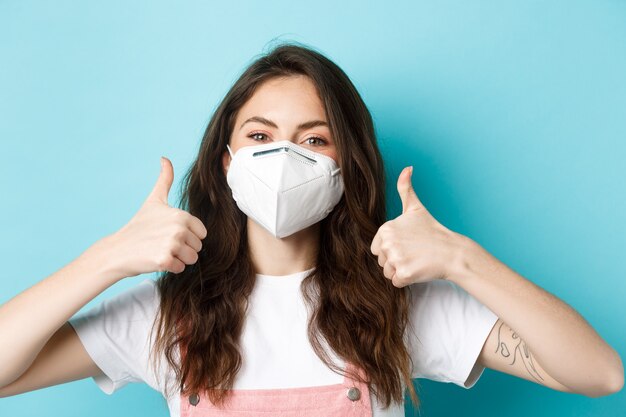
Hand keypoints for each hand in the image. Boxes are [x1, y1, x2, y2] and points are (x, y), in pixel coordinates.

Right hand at [108, 157, 207, 277]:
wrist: (118, 250)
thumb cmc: (139, 225)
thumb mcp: (154, 200)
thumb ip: (164, 180)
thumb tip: (164, 158)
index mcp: (181, 215)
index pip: (202, 233)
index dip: (188, 236)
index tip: (170, 233)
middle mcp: (179, 228)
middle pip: (198, 247)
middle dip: (184, 249)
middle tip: (163, 243)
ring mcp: (172, 245)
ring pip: (192, 259)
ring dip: (179, 259)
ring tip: (161, 251)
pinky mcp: (165, 260)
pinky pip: (180, 268)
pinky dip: (170, 268)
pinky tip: (156, 259)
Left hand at [370, 166, 467, 286]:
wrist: (452, 251)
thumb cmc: (432, 230)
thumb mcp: (416, 208)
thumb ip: (405, 188)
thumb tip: (407, 168)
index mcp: (385, 228)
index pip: (377, 247)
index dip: (392, 248)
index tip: (407, 244)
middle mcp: (388, 243)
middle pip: (382, 260)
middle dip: (396, 260)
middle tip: (414, 252)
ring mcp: (395, 259)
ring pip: (388, 272)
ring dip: (401, 270)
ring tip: (416, 260)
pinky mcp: (403, 274)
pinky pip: (395, 282)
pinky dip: (406, 280)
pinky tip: (418, 269)